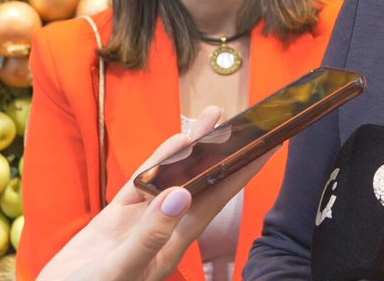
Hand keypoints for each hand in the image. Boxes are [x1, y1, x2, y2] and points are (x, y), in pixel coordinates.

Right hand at [38, 106, 278, 280]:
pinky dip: (156, 162)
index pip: (216, 199)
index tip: (267, 146)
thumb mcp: (120, 269)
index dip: (242, 172)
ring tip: (214, 117)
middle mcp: (165, 228)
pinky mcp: (116, 217)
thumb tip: (179, 194)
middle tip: (244, 119)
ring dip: (193, 149)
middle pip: (201, 182)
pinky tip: (174, 142)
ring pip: (173, 177)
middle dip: (223, 152)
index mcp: (175, 243)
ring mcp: (141, 220)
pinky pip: (141, 183)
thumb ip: (149, 235)